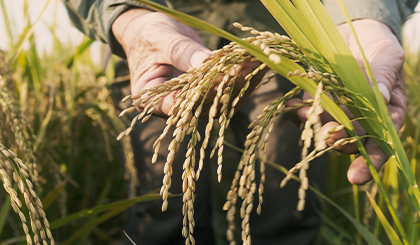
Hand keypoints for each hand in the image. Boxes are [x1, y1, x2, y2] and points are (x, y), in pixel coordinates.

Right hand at [112, 9, 264, 117]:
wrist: (151, 34)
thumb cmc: (148, 36)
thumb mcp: (160, 39)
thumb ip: (181, 53)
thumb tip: (206, 64)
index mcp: (154, 100)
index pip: (178, 104)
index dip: (201, 93)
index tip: (222, 77)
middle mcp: (176, 107)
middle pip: (206, 103)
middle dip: (229, 84)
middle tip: (250, 66)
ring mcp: (195, 101)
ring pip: (222, 99)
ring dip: (243, 81)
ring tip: (260, 61)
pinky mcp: (209, 91)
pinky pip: (227, 87)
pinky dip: (243, 74)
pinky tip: (258, 61)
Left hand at [287, 19, 405, 184]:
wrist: (353, 31)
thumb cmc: (378, 45)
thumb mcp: (388, 57)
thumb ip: (383, 76)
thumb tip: (381, 96)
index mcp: (385, 114)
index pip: (381, 143)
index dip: (370, 162)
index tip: (356, 178)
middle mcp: (360, 118)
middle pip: (351, 140)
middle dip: (340, 142)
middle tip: (330, 137)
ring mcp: (336, 110)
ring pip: (325, 128)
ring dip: (315, 127)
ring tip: (307, 117)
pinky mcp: (316, 99)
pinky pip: (306, 112)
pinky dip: (298, 112)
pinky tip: (293, 108)